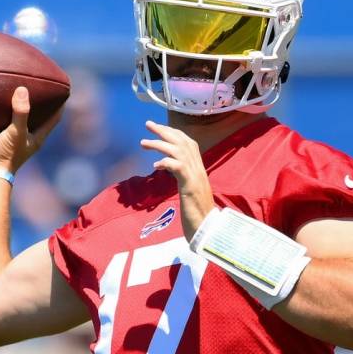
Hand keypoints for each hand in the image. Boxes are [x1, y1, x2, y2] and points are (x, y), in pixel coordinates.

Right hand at [0, 87, 62, 174]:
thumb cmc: (5, 156)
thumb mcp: (15, 132)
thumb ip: (21, 113)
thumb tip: (23, 90)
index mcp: (38, 137)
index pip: (54, 118)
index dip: (59, 104)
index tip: (62, 90)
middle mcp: (28, 137)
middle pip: (39, 116)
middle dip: (40, 102)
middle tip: (39, 85)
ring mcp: (14, 138)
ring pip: (20, 118)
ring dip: (21, 106)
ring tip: (18, 89)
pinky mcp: (0, 138)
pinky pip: (4, 121)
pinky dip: (4, 111)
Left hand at [140, 121, 214, 240]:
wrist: (208, 229)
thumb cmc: (197, 214)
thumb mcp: (189, 192)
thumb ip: (182, 177)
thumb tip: (169, 167)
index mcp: (199, 169)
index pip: (188, 143)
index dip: (174, 133)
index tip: (159, 127)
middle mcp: (199, 169)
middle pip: (183, 142)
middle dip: (165, 131)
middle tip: (148, 124)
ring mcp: (196, 177)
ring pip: (179, 151)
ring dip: (160, 144)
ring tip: (144, 142)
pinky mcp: (190, 186)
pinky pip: (178, 167)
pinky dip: (166, 162)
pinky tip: (155, 165)